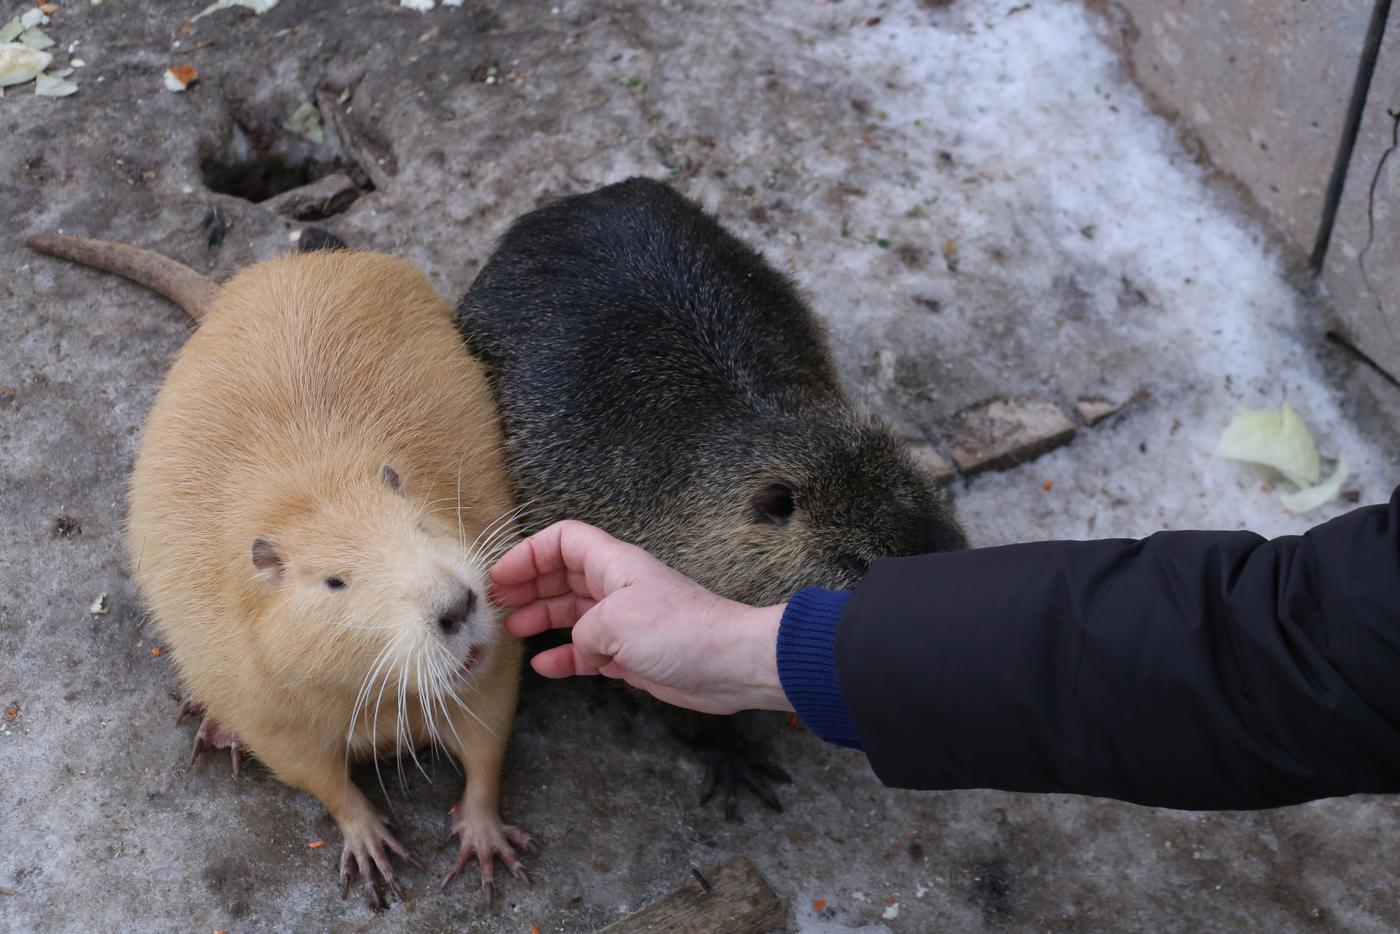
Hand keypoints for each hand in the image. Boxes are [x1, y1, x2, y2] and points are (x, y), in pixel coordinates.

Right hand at [491, 521, 792, 714]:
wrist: (730, 663)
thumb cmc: (679, 631)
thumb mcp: (614, 623)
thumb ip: (582, 632)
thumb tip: (578, 646)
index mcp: (614, 564)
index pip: (564, 540)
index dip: (530, 553)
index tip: (502, 576)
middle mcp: (617, 587)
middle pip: (563, 575)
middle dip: (530, 585)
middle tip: (498, 603)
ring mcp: (625, 620)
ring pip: (573, 612)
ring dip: (543, 618)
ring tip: (514, 630)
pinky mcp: (632, 652)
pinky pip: (589, 650)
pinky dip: (566, 656)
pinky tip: (544, 666)